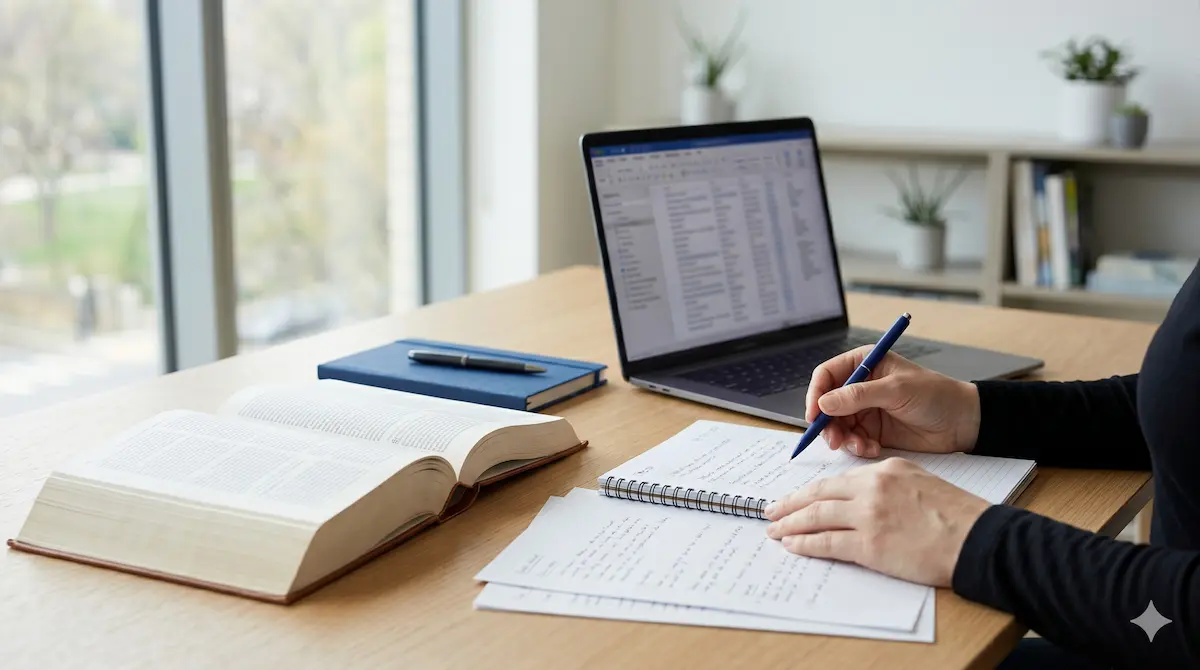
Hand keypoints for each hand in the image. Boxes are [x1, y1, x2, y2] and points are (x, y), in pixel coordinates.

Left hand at [764, 458, 989, 586]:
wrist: (977, 538)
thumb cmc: (957, 516)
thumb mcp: (920, 482)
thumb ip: (889, 485)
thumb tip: (864, 499)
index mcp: (885, 469)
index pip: (837, 480)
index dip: (811, 490)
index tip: (797, 496)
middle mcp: (872, 487)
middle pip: (819, 494)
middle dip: (791, 503)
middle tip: (771, 510)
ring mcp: (868, 515)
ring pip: (816, 516)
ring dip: (790, 524)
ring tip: (774, 529)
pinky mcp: (869, 544)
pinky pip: (826, 541)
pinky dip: (805, 543)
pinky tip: (792, 545)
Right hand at [805, 346, 981, 457]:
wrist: (963, 423)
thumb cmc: (936, 395)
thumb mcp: (896, 390)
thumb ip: (858, 396)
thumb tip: (824, 403)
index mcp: (865, 363)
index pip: (826, 375)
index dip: (816, 394)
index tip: (814, 415)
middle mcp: (860, 386)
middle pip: (827, 404)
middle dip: (828, 423)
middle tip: (833, 440)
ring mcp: (866, 410)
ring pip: (837, 425)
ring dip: (843, 438)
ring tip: (860, 446)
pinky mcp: (873, 431)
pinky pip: (852, 440)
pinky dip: (857, 447)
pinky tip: (873, 449)